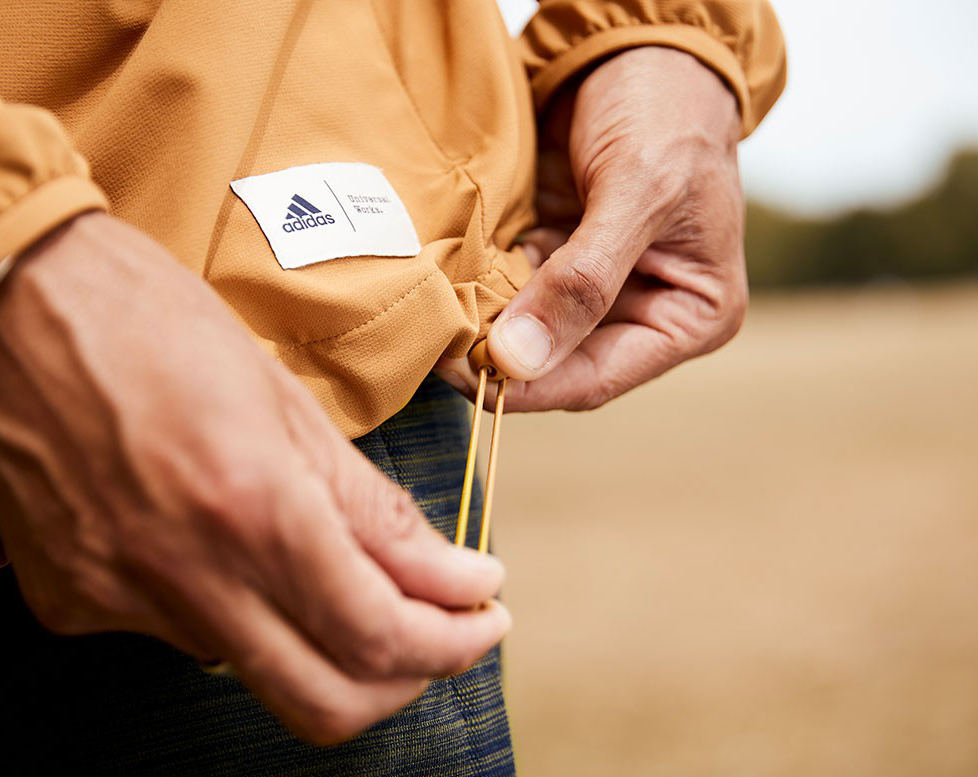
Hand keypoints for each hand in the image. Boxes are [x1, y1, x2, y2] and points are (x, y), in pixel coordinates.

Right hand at [0, 212, 509, 744]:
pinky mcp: (69, 603)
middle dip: (403, 677)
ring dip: (315, 633)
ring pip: (255, 667)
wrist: (8, 297)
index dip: (452, 642)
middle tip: (438, 628)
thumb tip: (454, 576)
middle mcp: (183, 574)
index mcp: (253, 507)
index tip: (485, 613)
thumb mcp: (286, 402)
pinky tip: (223, 540)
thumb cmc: (156, 321)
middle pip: (326, 704)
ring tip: (328, 560)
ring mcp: (117, 599)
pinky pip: (180, 634)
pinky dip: (229, 603)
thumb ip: (372, 510)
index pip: (381, 634)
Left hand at [438, 47, 745, 410]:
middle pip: (556, 361)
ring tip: (433, 312)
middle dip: (499, 355)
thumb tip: (519, 360)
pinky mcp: (556, 254)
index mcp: (690, 316)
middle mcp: (643, 311)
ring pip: (525, 328)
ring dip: (481, 322)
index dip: (531, 386)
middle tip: (435, 345)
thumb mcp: (635, 192)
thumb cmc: (668, 111)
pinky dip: (476, 284)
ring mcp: (595, 286)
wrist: (644, 43)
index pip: (598, 378)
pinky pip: (508, 285)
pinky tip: (442, 280)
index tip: (470, 377)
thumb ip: (582, 281)